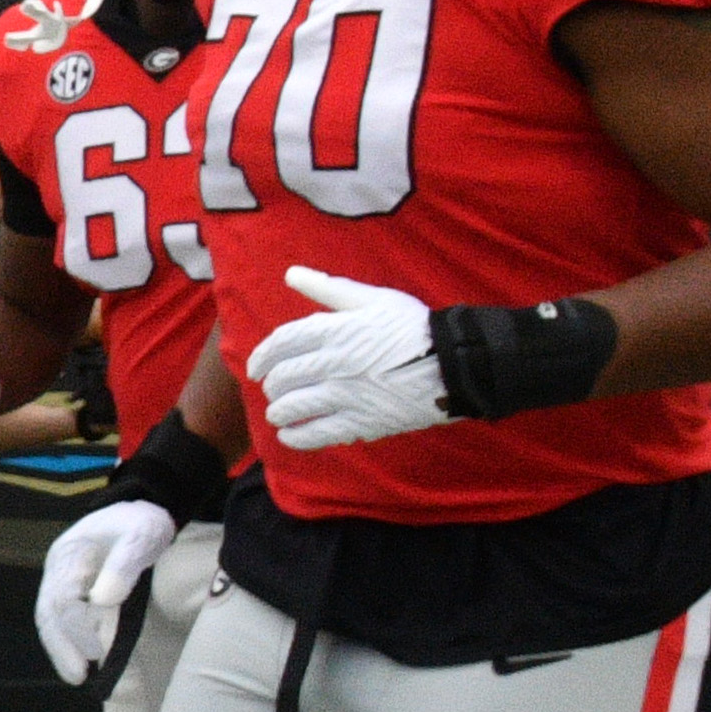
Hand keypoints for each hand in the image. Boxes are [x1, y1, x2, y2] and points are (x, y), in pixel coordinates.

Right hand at [31, 496, 176, 683]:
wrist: (142, 507)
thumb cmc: (141, 523)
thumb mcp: (140, 537)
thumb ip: (123, 566)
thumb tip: (104, 600)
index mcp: (70, 554)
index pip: (63, 598)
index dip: (76, 628)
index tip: (95, 653)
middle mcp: (59, 569)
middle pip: (48, 612)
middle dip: (61, 646)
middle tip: (77, 676)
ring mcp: (63, 578)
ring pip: (50, 617)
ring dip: (61, 647)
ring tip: (76, 675)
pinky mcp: (74, 587)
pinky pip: (63, 616)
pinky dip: (69, 639)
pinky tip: (80, 658)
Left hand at [250, 266, 464, 452]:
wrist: (455, 363)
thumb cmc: (414, 327)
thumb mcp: (373, 298)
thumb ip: (329, 288)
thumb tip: (291, 274)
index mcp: (336, 330)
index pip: (283, 342)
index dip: (262, 356)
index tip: (255, 367)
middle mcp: (335, 363)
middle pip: (285, 376)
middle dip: (273, 385)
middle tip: (273, 389)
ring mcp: (347, 394)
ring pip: (295, 406)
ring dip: (279, 412)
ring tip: (279, 413)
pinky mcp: (362, 421)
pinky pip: (317, 433)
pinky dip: (297, 437)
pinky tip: (290, 435)